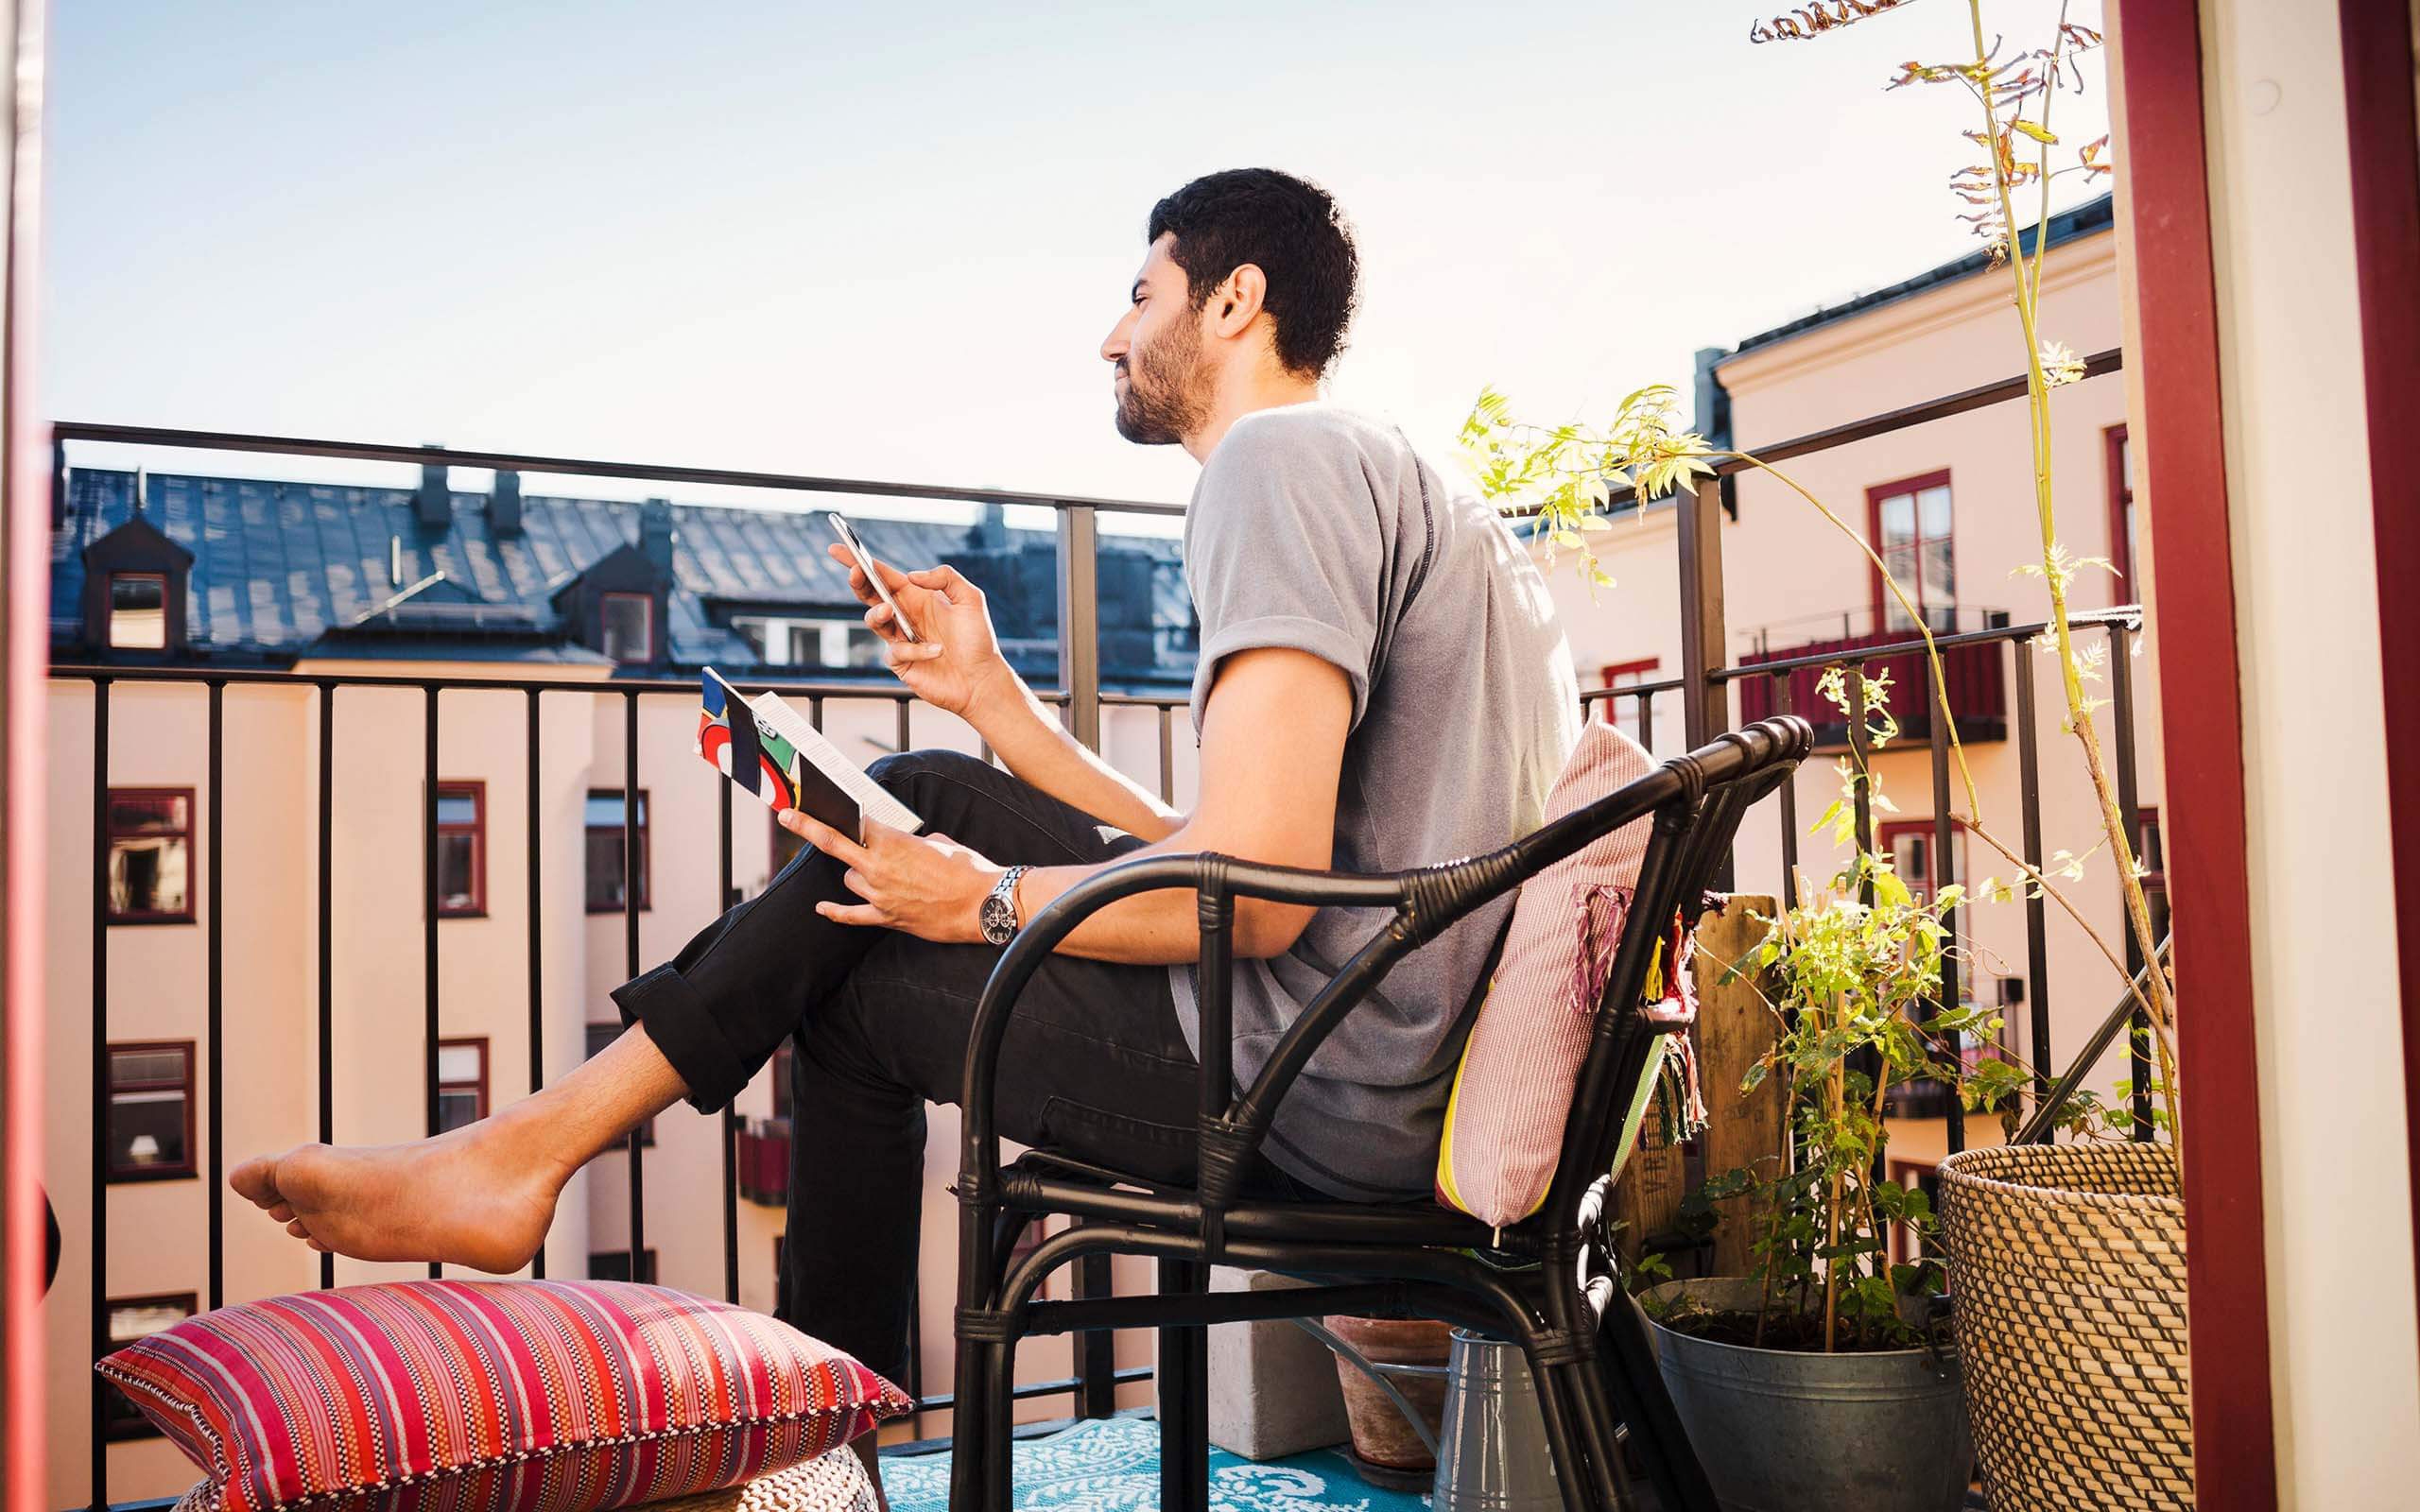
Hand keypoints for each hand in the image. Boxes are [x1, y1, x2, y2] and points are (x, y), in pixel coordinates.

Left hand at [778, 807, 1001, 943]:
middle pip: (833, 844)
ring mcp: (880, 895)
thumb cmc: (966, 868)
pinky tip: (822, 909)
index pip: (852, 822)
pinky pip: (852, 915)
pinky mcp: (887, 918)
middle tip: (786, 815)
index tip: (809, 802)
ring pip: (850, 878)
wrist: (983, 903)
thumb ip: (910, 843)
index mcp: (893, 842)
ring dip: (858, 872)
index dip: (830, 811)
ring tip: (884, 872)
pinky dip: (836, 912)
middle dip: (808, 827)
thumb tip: (901, 849)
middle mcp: (879, 867)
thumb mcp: (938, 841)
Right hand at [828, 543, 1013, 721]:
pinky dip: (915, 648)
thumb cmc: (978, 640)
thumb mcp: (970, 599)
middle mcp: (905, 616)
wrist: (982, 679)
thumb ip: (946, 577)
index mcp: (918, 597)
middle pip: (870, 594)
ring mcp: (901, 639)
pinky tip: (936, 650)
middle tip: (855, 572)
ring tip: (890, 610)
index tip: (839, 548)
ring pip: (873, 620)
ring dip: (877, 613)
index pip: (883, 575)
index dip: (860, 561)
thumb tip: (913, 575)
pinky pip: (895, 651)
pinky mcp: (901, 663)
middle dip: (858, 581)